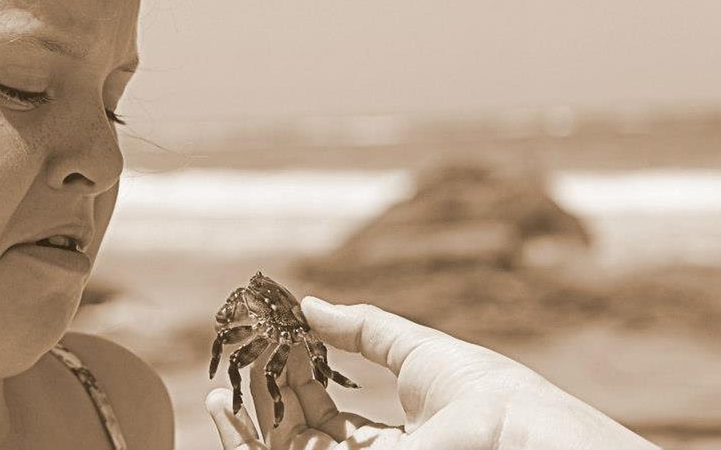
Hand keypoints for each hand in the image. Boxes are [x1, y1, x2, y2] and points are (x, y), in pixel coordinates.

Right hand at [207, 296, 661, 448]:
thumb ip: (361, 329)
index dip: (293, 388)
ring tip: (217, 391)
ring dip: (242, 429)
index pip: (327, 420)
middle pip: (300, 443)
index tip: (268, 352)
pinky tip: (224, 408)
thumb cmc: (486, 393)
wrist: (521, 433)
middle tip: (229, 376)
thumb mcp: (416, 351)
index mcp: (392, 441)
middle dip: (260, 411)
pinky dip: (245, 440)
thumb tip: (308, 304)